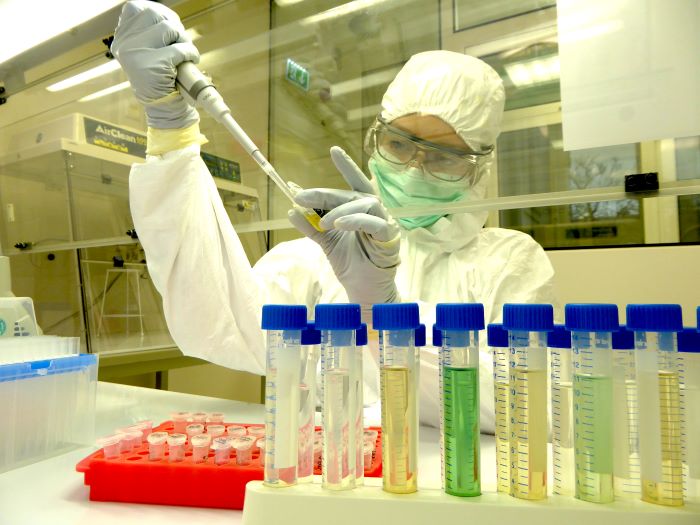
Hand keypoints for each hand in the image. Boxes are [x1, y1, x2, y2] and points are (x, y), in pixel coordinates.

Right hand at [112, 0, 198, 128]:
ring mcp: (136, 54)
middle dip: (173, 25)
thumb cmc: (161, 78)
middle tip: (180, 41)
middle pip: (153, 14)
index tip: (170, 26)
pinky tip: (190, 61)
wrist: (163, 109)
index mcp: (122, 40)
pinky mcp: (153, 64)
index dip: (158, 13)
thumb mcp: (149, 53)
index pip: (135, 9)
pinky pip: (179, 48)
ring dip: (183, 39)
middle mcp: (124, 45)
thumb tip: (168, 17)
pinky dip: (190, 53)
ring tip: (185, 53)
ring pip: (168, 28)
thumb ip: (151, 34)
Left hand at [288, 147, 400, 304]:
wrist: (363, 290)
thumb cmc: (351, 263)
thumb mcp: (325, 242)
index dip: (346, 166)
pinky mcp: (390, 239)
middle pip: (352, 194)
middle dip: (326, 193)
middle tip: (301, 197)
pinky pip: (376, 223)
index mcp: (360, 210)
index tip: (333, 149)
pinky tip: (339, 224)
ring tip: (323, 222)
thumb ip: (311, 226)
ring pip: (365, 205)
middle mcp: (374, 213)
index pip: (353, 184)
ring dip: (341, 209)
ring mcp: (384, 224)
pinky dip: (356, 221)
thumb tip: (291, 210)